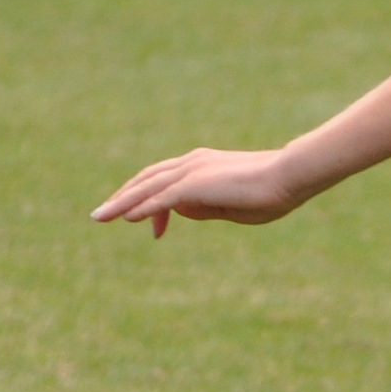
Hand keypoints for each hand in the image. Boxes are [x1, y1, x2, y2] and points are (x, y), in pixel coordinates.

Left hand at [91, 146, 315, 231]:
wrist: (290, 175)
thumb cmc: (270, 191)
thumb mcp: (231, 206)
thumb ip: (204, 207)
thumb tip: (181, 212)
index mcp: (201, 165)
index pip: (163, 179)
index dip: (148, 201)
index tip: (150, 228)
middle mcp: (191, 163)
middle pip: (146, 179)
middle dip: (123, 196)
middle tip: (103, 214)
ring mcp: (192, 171)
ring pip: (147, 187)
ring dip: (121, 202)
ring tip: (100, 216)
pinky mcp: (195, 184)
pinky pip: (161, 198)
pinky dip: (141, 207)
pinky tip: (126, 217)